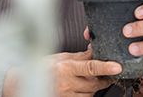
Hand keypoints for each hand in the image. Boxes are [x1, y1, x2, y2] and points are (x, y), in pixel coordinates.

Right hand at [2, 47, 120, 96]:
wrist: (26, 83)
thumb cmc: (44, 68)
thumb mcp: (62, 57)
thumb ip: (81, 56)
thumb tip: (96, 50)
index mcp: (66, 68)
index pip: (90, 67)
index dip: (105, 67)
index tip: (117, 67)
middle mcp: (67, 83)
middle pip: (94, 83)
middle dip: (104, 78)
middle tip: (111, 72)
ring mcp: (66, 95)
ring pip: (91, 93)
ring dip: (94, 86)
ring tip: (87, 79)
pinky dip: (86, 93)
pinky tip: (81, 87)